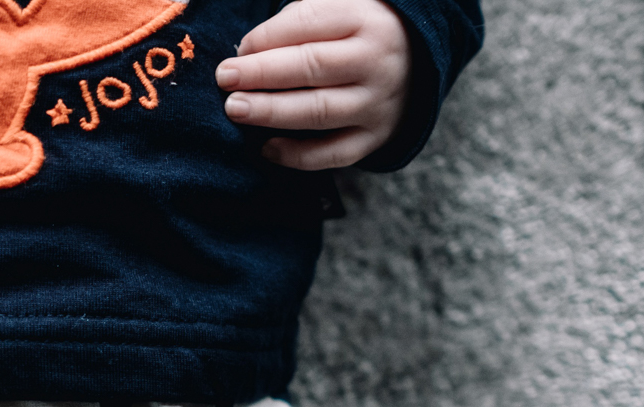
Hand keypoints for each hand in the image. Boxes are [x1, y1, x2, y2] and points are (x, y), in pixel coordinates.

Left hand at [216, 0, 411, 169]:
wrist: (418, 60)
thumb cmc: (357, 31)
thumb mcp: (340, 7)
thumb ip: (297, 21)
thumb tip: (247, 52)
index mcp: (365, 18)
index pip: (309, 22)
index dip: (268, 37)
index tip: (237, 51)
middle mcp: (376, 61)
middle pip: (312, 67)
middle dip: (262, 73)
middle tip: (225, 80)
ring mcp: (378, 102)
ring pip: (319, 111)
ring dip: (272, 112)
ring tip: (235, 109)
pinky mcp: (376, 137)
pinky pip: (334, 153)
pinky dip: (298, 155)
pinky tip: (266, 148)